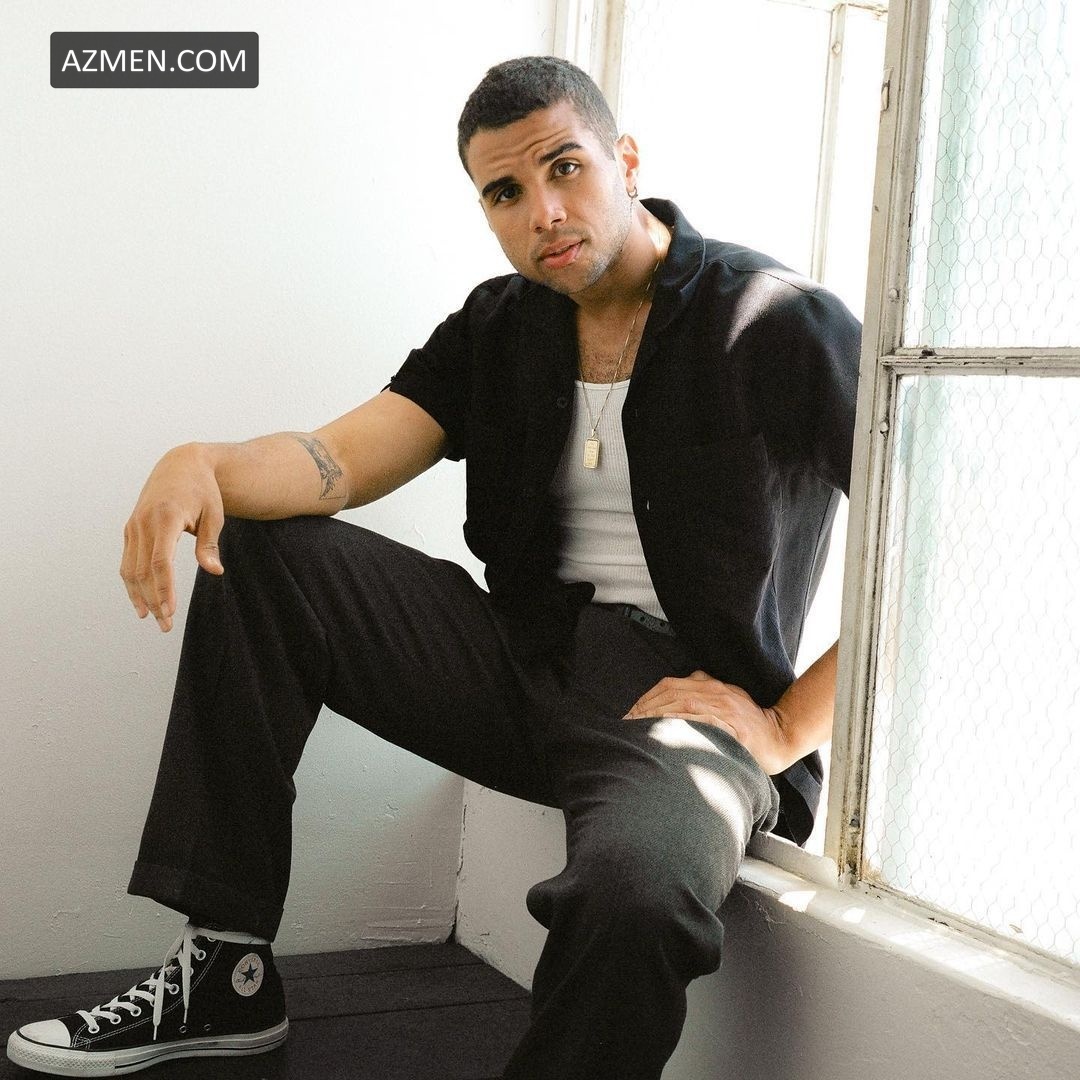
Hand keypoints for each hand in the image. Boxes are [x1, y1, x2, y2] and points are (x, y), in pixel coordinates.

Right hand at [119, 444, 224, 631]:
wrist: (182, 464)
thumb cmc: (204, 491)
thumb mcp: (214, 515)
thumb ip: (210, 544)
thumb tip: (215, 571)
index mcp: (165, 518)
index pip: (160, 562)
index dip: (164, 589)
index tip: (170, 611)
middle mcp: (143, 522)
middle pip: (143, 571)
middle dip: (153, 600)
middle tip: (166, 625)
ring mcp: (133, 525)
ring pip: (130, 569)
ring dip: (139, 596)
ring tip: (152, 618)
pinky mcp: (130, 528)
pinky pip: (127, 561)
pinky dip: (132, 582)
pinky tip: (141, 600)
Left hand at [623, 670, 793, 774]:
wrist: (780, 737)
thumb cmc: (748, 726)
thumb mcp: (724, 702)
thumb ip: (701, 695)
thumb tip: (671, 700)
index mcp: (710, 685)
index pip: (669, 686)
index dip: (646, 699)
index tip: (630, 715)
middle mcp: (716, 692)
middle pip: (672, 693)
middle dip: (645, 708)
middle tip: (628, 724)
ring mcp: (725, 708)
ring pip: (684, 705)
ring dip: (658, 716)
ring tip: (640, 729)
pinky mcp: (733, 727)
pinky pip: (704, 722)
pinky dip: (684, 724)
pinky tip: (668, 731)